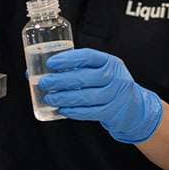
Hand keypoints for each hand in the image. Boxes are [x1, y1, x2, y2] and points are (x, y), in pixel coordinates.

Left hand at [37, 48, 162, 143]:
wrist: (132, 106)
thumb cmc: (108, 85)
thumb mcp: (100, 71)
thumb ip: (76, 69)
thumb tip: (36, 72)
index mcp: (110, 62)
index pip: (88, 57)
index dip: (69, 59)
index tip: (51, 63)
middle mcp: (115, 77)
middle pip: (85, 77)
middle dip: (61, 80)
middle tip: (45, 82)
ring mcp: (115, 95)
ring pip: (86, 96)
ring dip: (65, 98)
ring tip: (50, 98)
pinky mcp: (112, 112)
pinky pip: (90, 112)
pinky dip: (74, 112)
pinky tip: (62, 110)